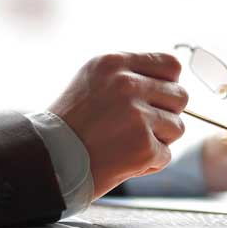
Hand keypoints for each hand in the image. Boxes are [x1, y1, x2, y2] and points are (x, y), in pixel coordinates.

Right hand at [49, 52, 187, 196]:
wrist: (46, 161)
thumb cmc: (70, 126)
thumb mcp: (92, 82)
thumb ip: (130, 75)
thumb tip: (172, 79)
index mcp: (113, 63)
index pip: (170, 64)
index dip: (168, 84)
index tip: (156, 98)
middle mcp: (126, 84)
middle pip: (180, 96)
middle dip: (166, 114)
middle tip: (139, 127)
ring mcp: (136, 115)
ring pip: (177, 127)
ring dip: (159, 140)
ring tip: (127, 143)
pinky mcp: (142, 146)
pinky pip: (165, 155)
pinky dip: (149, 163)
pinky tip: (123, 161)